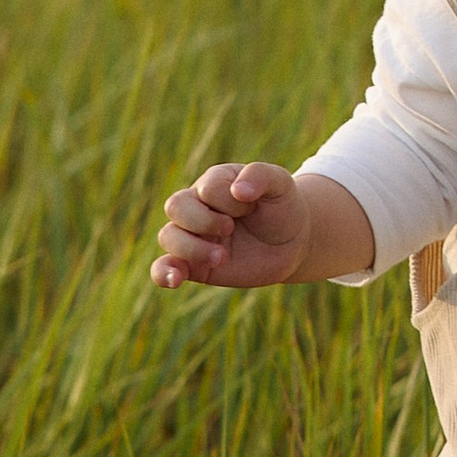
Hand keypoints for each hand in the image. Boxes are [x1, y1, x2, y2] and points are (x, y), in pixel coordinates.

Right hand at [153, 160, 332, 290]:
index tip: (252, 206)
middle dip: (203, 221)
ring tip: (222, 257)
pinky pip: (164, 268)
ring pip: (168, 237)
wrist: (292, 242)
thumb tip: (238, 190)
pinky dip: (163, 273)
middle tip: (231, 228)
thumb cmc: (282, 206)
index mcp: (215, 182)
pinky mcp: (195, 265)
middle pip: (175, 207)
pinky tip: (174, 280)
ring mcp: (194, 237)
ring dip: (191, 248)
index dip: (229, 201)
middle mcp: (198, 207)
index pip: (207, 189)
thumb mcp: (280, 184)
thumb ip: (260, 175)